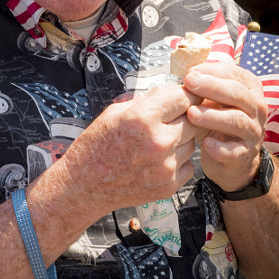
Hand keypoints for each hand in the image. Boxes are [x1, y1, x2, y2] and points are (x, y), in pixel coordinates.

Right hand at [61, 84, 203, 212]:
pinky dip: (177, 161)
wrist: (84, 186)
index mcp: (142, 118)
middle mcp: (158, 142)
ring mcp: (166, 166)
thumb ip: (144, 102)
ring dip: (181, 139)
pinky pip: (188, 165)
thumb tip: (167, 92)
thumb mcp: (113, 114)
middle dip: (186, 116)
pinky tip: (156, 160)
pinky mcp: (169, 185)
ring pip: (192, 142)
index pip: (183, 97)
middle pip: (194, 120)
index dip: (187, 94)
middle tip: (173, 118)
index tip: (187, 95)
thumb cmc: (95, 147)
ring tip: (157, 143)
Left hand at [182, 61, 268, 191]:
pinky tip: (205, 143)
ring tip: (191, 113)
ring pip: (237, 120)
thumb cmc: (217, 120)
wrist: (230, 157)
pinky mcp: (245, 154)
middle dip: (212, 87)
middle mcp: (256, 108)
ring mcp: (253, 132)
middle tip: (189, 83)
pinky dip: (220, 148)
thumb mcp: (211, 99)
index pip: (236, 74)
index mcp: (249, 90)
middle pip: (238, 94)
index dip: (213, 71)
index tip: (190, 72)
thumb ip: (202, 85)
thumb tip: (183, 70)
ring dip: (213, 116)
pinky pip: (235, 151)